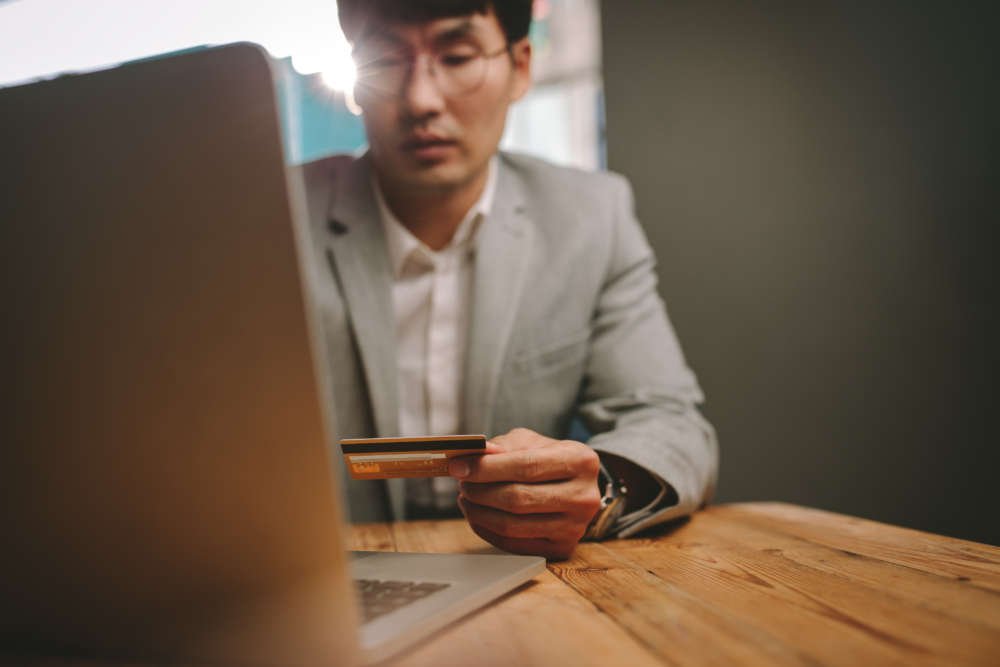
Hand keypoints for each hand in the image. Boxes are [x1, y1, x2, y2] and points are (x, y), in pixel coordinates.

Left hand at [448, 428, 601, 559]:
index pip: (526, 466)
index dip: (487, 468)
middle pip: (518, 499)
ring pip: (512, 526)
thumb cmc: (549, 459)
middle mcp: (583, 497)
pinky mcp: (562, 549)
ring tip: (467, 498)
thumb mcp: (531, 442)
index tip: (459, 467)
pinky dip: (487, 530)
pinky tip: (478, 515)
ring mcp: (575, 527)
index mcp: (580, 461)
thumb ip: (503, 447)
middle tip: (461, 483)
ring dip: (479, 512)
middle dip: (480, 491)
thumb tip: (472, 458)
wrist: (577, 486)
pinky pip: (513, 545)